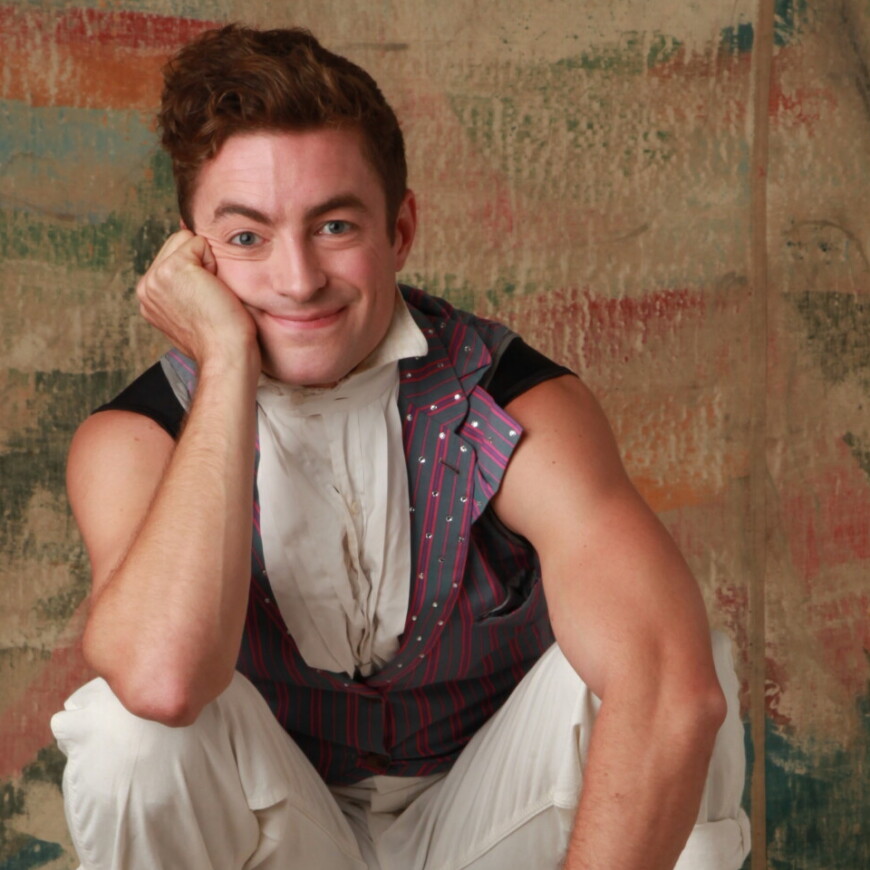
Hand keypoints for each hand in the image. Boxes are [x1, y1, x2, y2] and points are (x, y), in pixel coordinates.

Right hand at [136, 230, 258, 369]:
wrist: (226, 354)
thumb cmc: (221, 338)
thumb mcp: (192, 311)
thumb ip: (182, 287)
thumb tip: (192, 251)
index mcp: (149, 297)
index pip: (170, 257)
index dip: (196, 271)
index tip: (203, 302)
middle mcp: (146, 287)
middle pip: (176, 243)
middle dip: (199, 263)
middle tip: (208, 297)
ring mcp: (155, 276)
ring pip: (185, 239)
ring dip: (206, 262)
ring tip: (210, 294)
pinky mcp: (172, 268)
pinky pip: (198, 241)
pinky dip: (213, 261)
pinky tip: (213, 289)